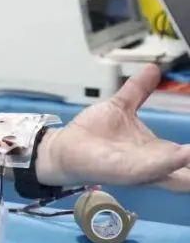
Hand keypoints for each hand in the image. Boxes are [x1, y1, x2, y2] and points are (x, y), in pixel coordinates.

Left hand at [37, 64, 189, 190]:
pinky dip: (168, 162)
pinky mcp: (125, 172)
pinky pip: (151, 169)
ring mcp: (142, 170)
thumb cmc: (94, 134)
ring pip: (179, 174)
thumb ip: (139, 91)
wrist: (65, 148)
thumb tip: (154, 68)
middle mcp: (157, 166)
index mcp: (160, 153)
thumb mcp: (122, 107)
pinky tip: (182, 153)